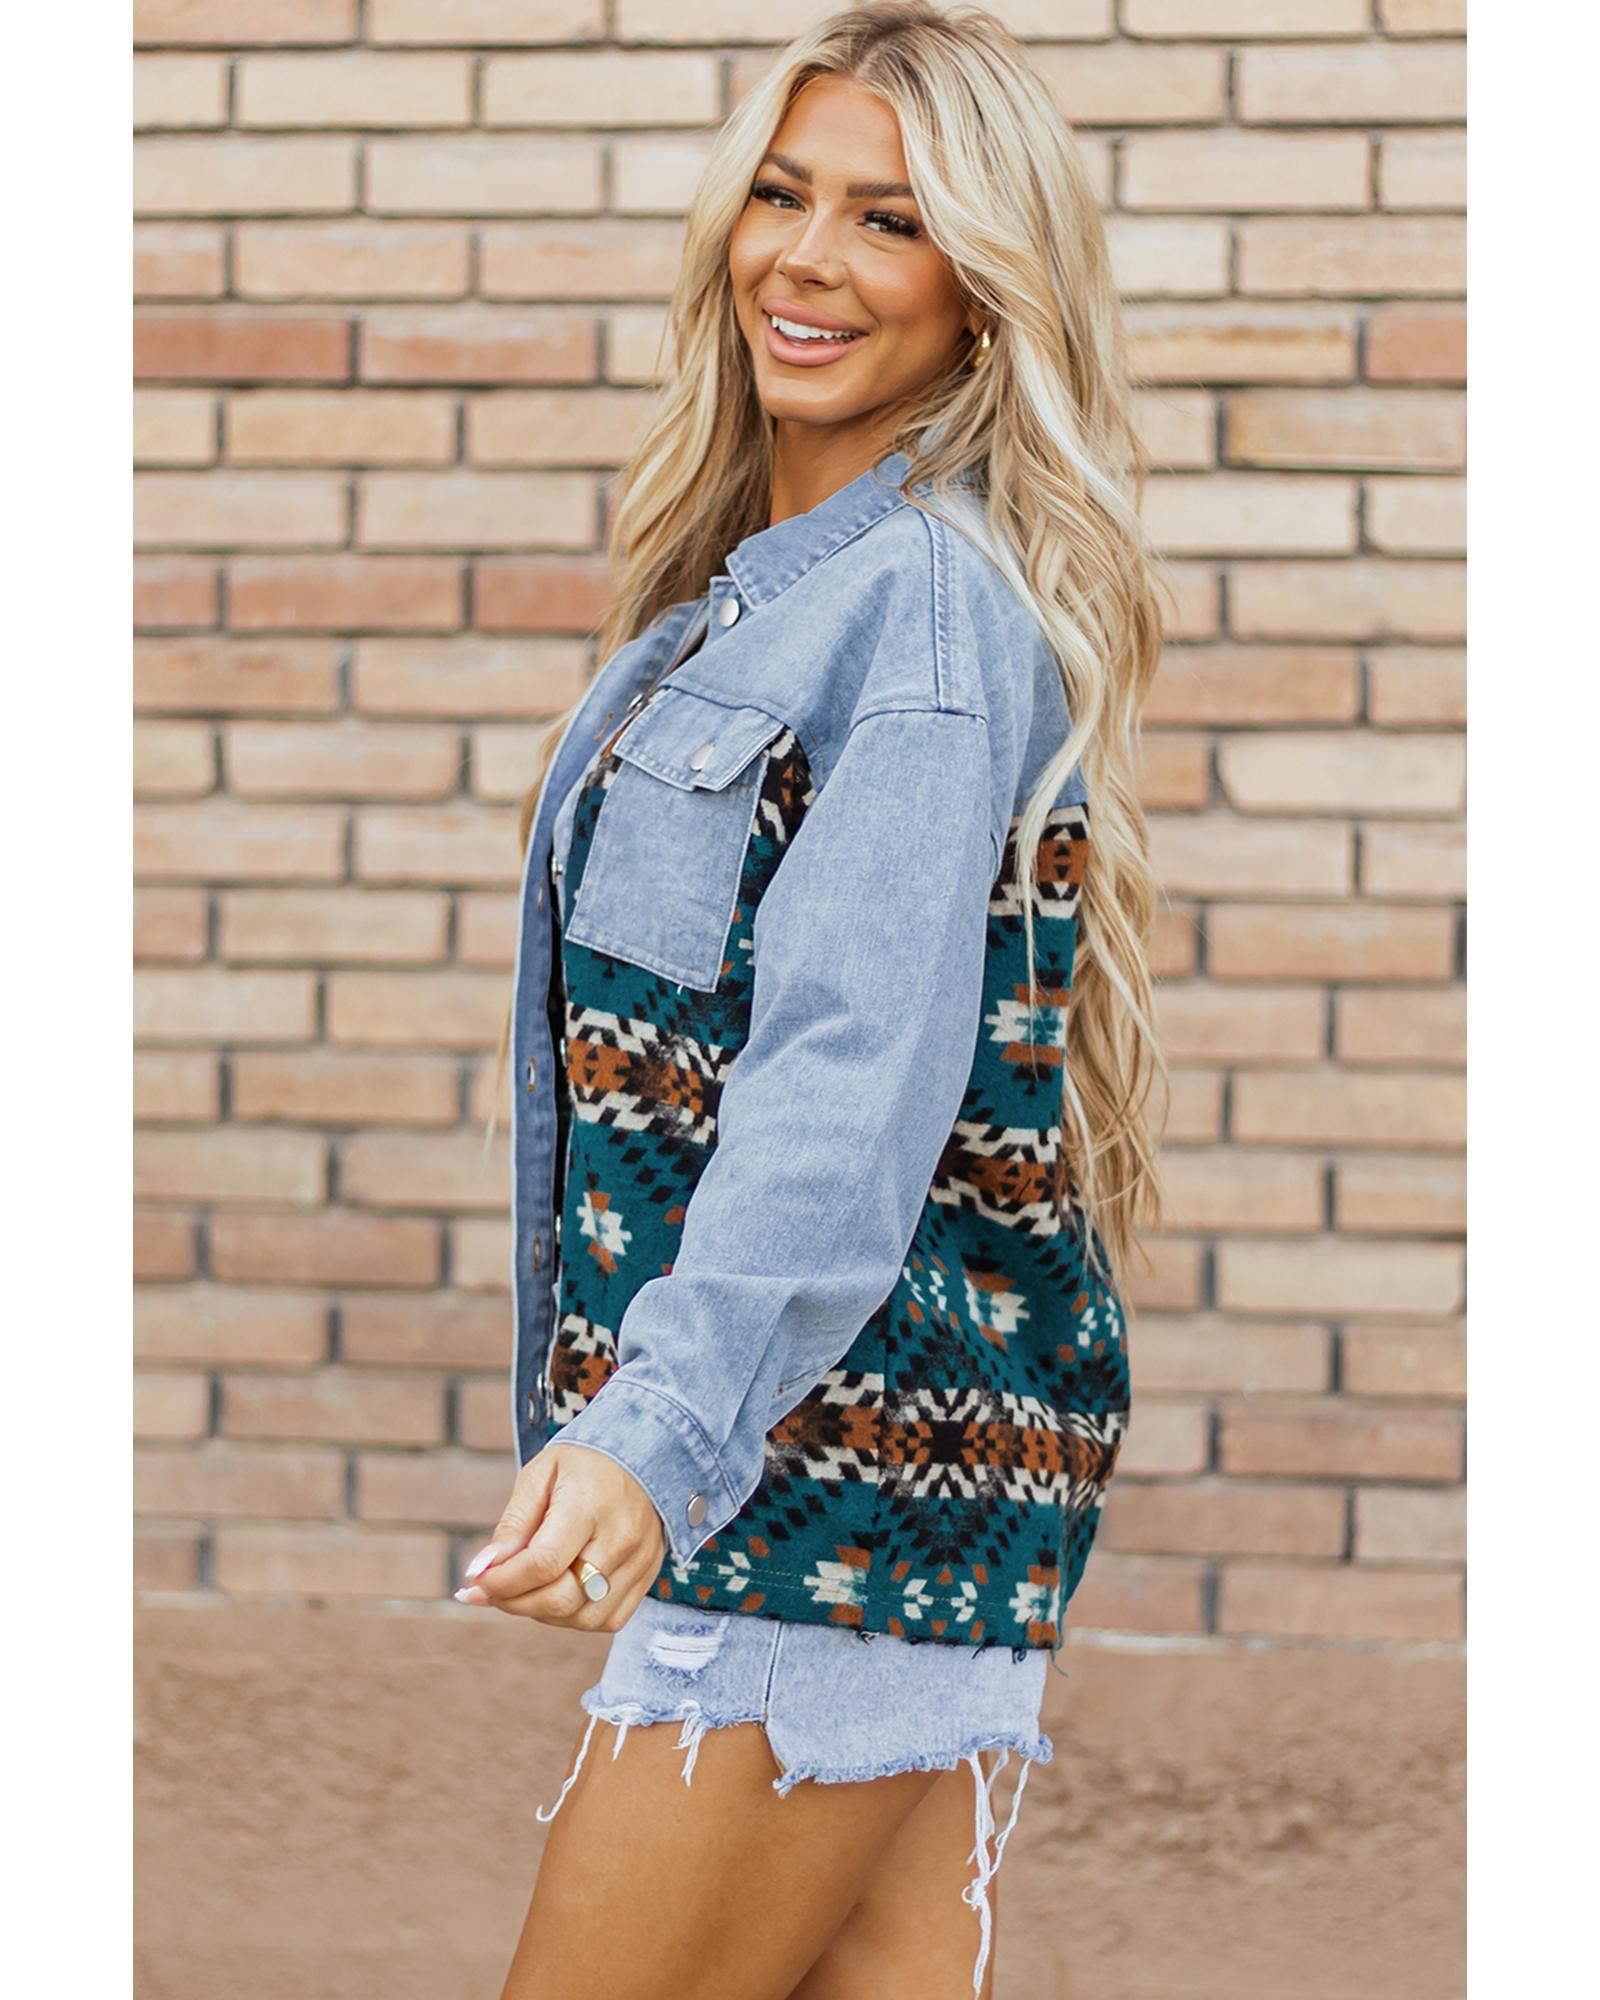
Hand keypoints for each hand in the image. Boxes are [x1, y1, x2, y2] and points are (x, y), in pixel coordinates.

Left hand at [453, 1444, 667, 1632]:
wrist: (642, 1457)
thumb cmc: (582, 1465)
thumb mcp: (539, 1476)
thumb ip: (512, 1524)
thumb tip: (483, 1570)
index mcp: (591, 1503)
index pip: (543, 1563)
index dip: (502, 1581)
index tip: (476, 1580)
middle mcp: (621, 1537)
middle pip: (562, 1598)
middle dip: (515, 1602)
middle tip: (491, 1590)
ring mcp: (640, 1561)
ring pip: (583, 1618)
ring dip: (542, 1613)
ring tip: (525, 1589)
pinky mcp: (648, 1577)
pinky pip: (606, 1620)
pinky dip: (573, 1617)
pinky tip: (557, 1593)